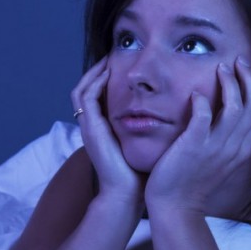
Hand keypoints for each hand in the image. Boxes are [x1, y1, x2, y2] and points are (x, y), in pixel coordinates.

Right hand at [71, 57, 143, 206]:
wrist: (128, 193)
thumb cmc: (139, 172)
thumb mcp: (144, 143)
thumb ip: (149, 126)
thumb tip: (169, 110)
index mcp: (102, 128)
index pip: (96, 95)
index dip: (104, 78)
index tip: (120, 64)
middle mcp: (92, 126)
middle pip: (84, 88)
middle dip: (96, 70)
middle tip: (111, 56)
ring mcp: (88, 127)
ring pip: (81, 90)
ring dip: (93, 73)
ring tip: (108, 60)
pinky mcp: (90, 129)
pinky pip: (85, 98)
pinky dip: (95, 83)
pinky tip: (109, 74)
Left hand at [145, 57, 250, 216]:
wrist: (175, 207)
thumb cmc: (192, 180)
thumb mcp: (221, 160)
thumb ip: (231, 139)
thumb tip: (235, 115)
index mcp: (243, 149)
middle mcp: (234, 147)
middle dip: (250, 79)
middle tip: (239, 62)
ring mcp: (215, 148)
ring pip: (235, 109)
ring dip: (231, 84)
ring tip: (221, 68)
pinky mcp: (194, 147)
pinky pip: (203, 119)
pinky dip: (203, 102)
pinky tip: (196, 94)